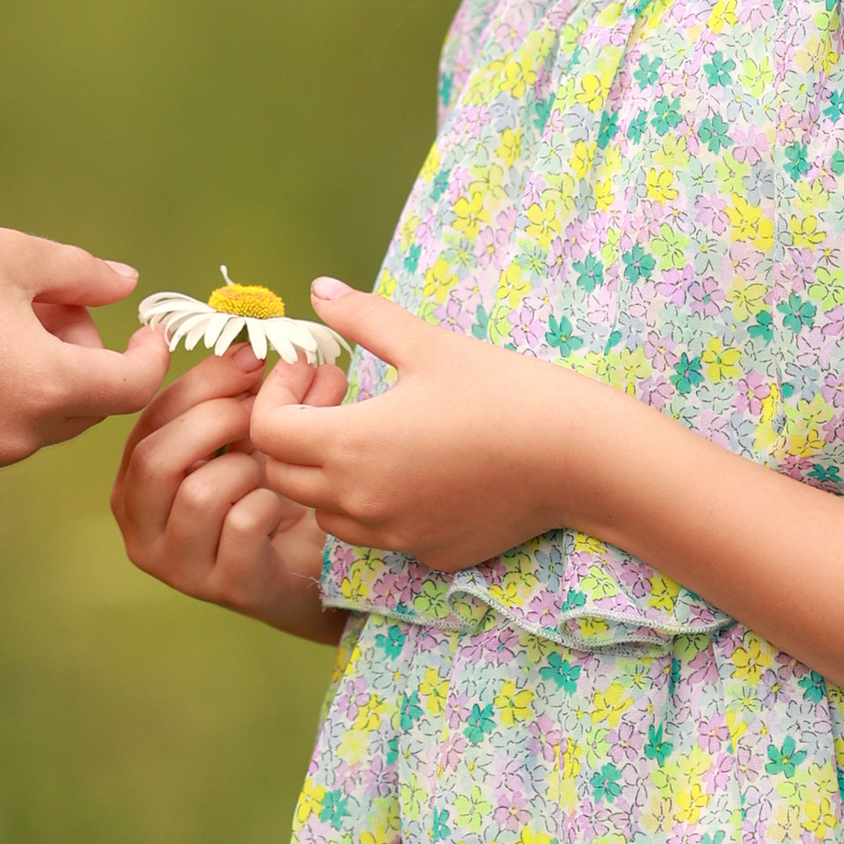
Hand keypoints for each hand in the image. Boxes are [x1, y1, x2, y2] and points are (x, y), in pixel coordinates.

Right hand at [0, 220, 168, 483]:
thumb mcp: (9, 254)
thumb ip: (80, 274)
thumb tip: (128, 284)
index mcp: (45, 386)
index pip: (131, 388)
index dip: (147, 356)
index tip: (144, 329)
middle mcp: (12, 440)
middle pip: (80, 408)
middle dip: (78, 359)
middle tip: (43, 303)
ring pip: (28, 425)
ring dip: (29, 382)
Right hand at [109, 348, 348, 639]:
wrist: (307, 569)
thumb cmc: (262, 496)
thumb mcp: (239, 439)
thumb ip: (238, 394)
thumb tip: (251, 346)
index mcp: (133, 484)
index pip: (147, 420)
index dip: (200, 382)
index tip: (249, 357)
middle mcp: (140, 528)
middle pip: (156, 458)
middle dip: (216, 420)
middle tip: (264, 410)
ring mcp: (178, 567)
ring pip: (199, 492)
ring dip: (247, 468)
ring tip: (270, 471)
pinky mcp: (225, 587)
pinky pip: (243, 523)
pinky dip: (270, 502)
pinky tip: (282, 507)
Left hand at [248, 281, 593, 577]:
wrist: (578, 458)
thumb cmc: (504, 390)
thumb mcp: (428, 344)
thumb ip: (363, 318)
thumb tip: (318, 289)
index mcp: (352, 444)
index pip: (266, 432)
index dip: (277, 395)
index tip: (318, 370)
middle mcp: (362, 501)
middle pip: (282, 477)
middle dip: (293, 433)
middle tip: (337, 394)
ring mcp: (394, 535)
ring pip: (324, 513)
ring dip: (326, 474)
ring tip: (371, 430)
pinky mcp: (427, 554)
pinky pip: (376, 534)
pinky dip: (373, 503)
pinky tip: (415, 466)